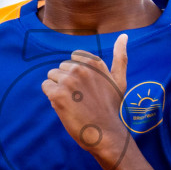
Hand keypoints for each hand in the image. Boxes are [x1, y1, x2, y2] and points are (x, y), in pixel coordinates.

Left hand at [41, 34, 129, 168]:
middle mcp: (82, 69)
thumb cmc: (111, 108)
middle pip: (61, 67)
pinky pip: (46, 86)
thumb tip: (124, 35)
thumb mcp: (119, 80)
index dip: (76, 74)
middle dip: (66, 81)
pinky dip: (51, 96)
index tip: (87, 88)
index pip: (73, 58)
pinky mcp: (58, 94)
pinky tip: (65, 106)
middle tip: (81, 99)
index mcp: (94, 63)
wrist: (105, 134)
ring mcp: (69, 81)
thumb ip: (121, 56)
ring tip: (73, 102)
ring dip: (58, 88)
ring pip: (52, 76)